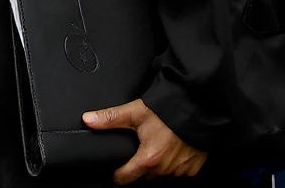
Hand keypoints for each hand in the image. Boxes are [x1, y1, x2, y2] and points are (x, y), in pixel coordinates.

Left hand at [83, 99, 206, 184]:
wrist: (197, 106)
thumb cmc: (167, 110)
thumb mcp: (135, 112)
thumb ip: (110, 118)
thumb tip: (88, 120)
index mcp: (148, 158)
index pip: (126, 178)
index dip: (117, 175)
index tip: (114, 172)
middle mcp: (165, 168)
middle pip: (145, 174)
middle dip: (140, 165)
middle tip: (140, 147)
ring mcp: (180, 169)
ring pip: (162, 172)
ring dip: (158, 163)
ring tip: (157, 144)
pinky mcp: (194, 167)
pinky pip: (179, 170)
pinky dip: (175, 162)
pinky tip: (173, 147)